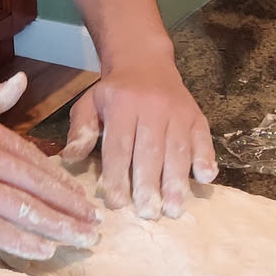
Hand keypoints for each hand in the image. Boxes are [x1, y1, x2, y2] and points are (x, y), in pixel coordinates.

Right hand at [0, 72, 101, 259]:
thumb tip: (21, 82)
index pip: (35, 160)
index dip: (62, 183)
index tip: (82, 200)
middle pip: (38, 186)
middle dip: (71, 209)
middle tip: (95, 227)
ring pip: (23, 209)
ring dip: (57, 228)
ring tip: (81, 242)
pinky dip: (21, 242)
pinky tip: (43, 252)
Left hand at [63, 50, 215, 219]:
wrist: (145, 61)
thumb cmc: (115, 92)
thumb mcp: (90, 104)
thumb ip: (81, 130)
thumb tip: (70, 158)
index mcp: (121, 105)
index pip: (119, 146)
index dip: (118, 175)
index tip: (116, 203)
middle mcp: (152, 107)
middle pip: (150, 151)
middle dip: (149, 185)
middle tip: (147, 214)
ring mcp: (177, 111)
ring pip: (178, 149)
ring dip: (176, 181)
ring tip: (173, 209)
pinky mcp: (196, 115)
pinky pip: (202, 138)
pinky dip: (205, 158)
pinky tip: (205, 178)